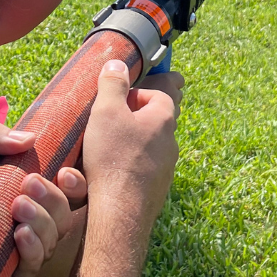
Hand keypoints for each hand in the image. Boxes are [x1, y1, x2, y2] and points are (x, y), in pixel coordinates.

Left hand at [0, 123, 85, 276]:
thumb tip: (30, 138)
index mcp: (33, 194)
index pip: (71, 189)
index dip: (77, 181)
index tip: (64, 173)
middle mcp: (38, 222)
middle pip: (68, 212)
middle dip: (54, 198)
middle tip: (29, 185)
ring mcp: (28, 251)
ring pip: (56, 237)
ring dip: (42, 220)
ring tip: (17, 208)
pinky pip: (36, 266)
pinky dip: (33, 248)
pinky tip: (19, 236)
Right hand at [79, 59, 180, 244]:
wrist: (120, 211)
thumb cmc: (113, 157)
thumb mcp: (106, 112)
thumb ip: (112, 85)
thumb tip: (117, 64)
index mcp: (163, 118)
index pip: (165, 91)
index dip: (148, 86)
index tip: (133, 89)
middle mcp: (170, 142)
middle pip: (160, 118)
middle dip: (144, 111)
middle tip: (125, 110)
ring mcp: (165, 168)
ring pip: (154, 144)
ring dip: (138, 138)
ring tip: (114, 139)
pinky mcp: (155, 188)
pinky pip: (147, 167)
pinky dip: (134, 161)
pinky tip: (116, 166)